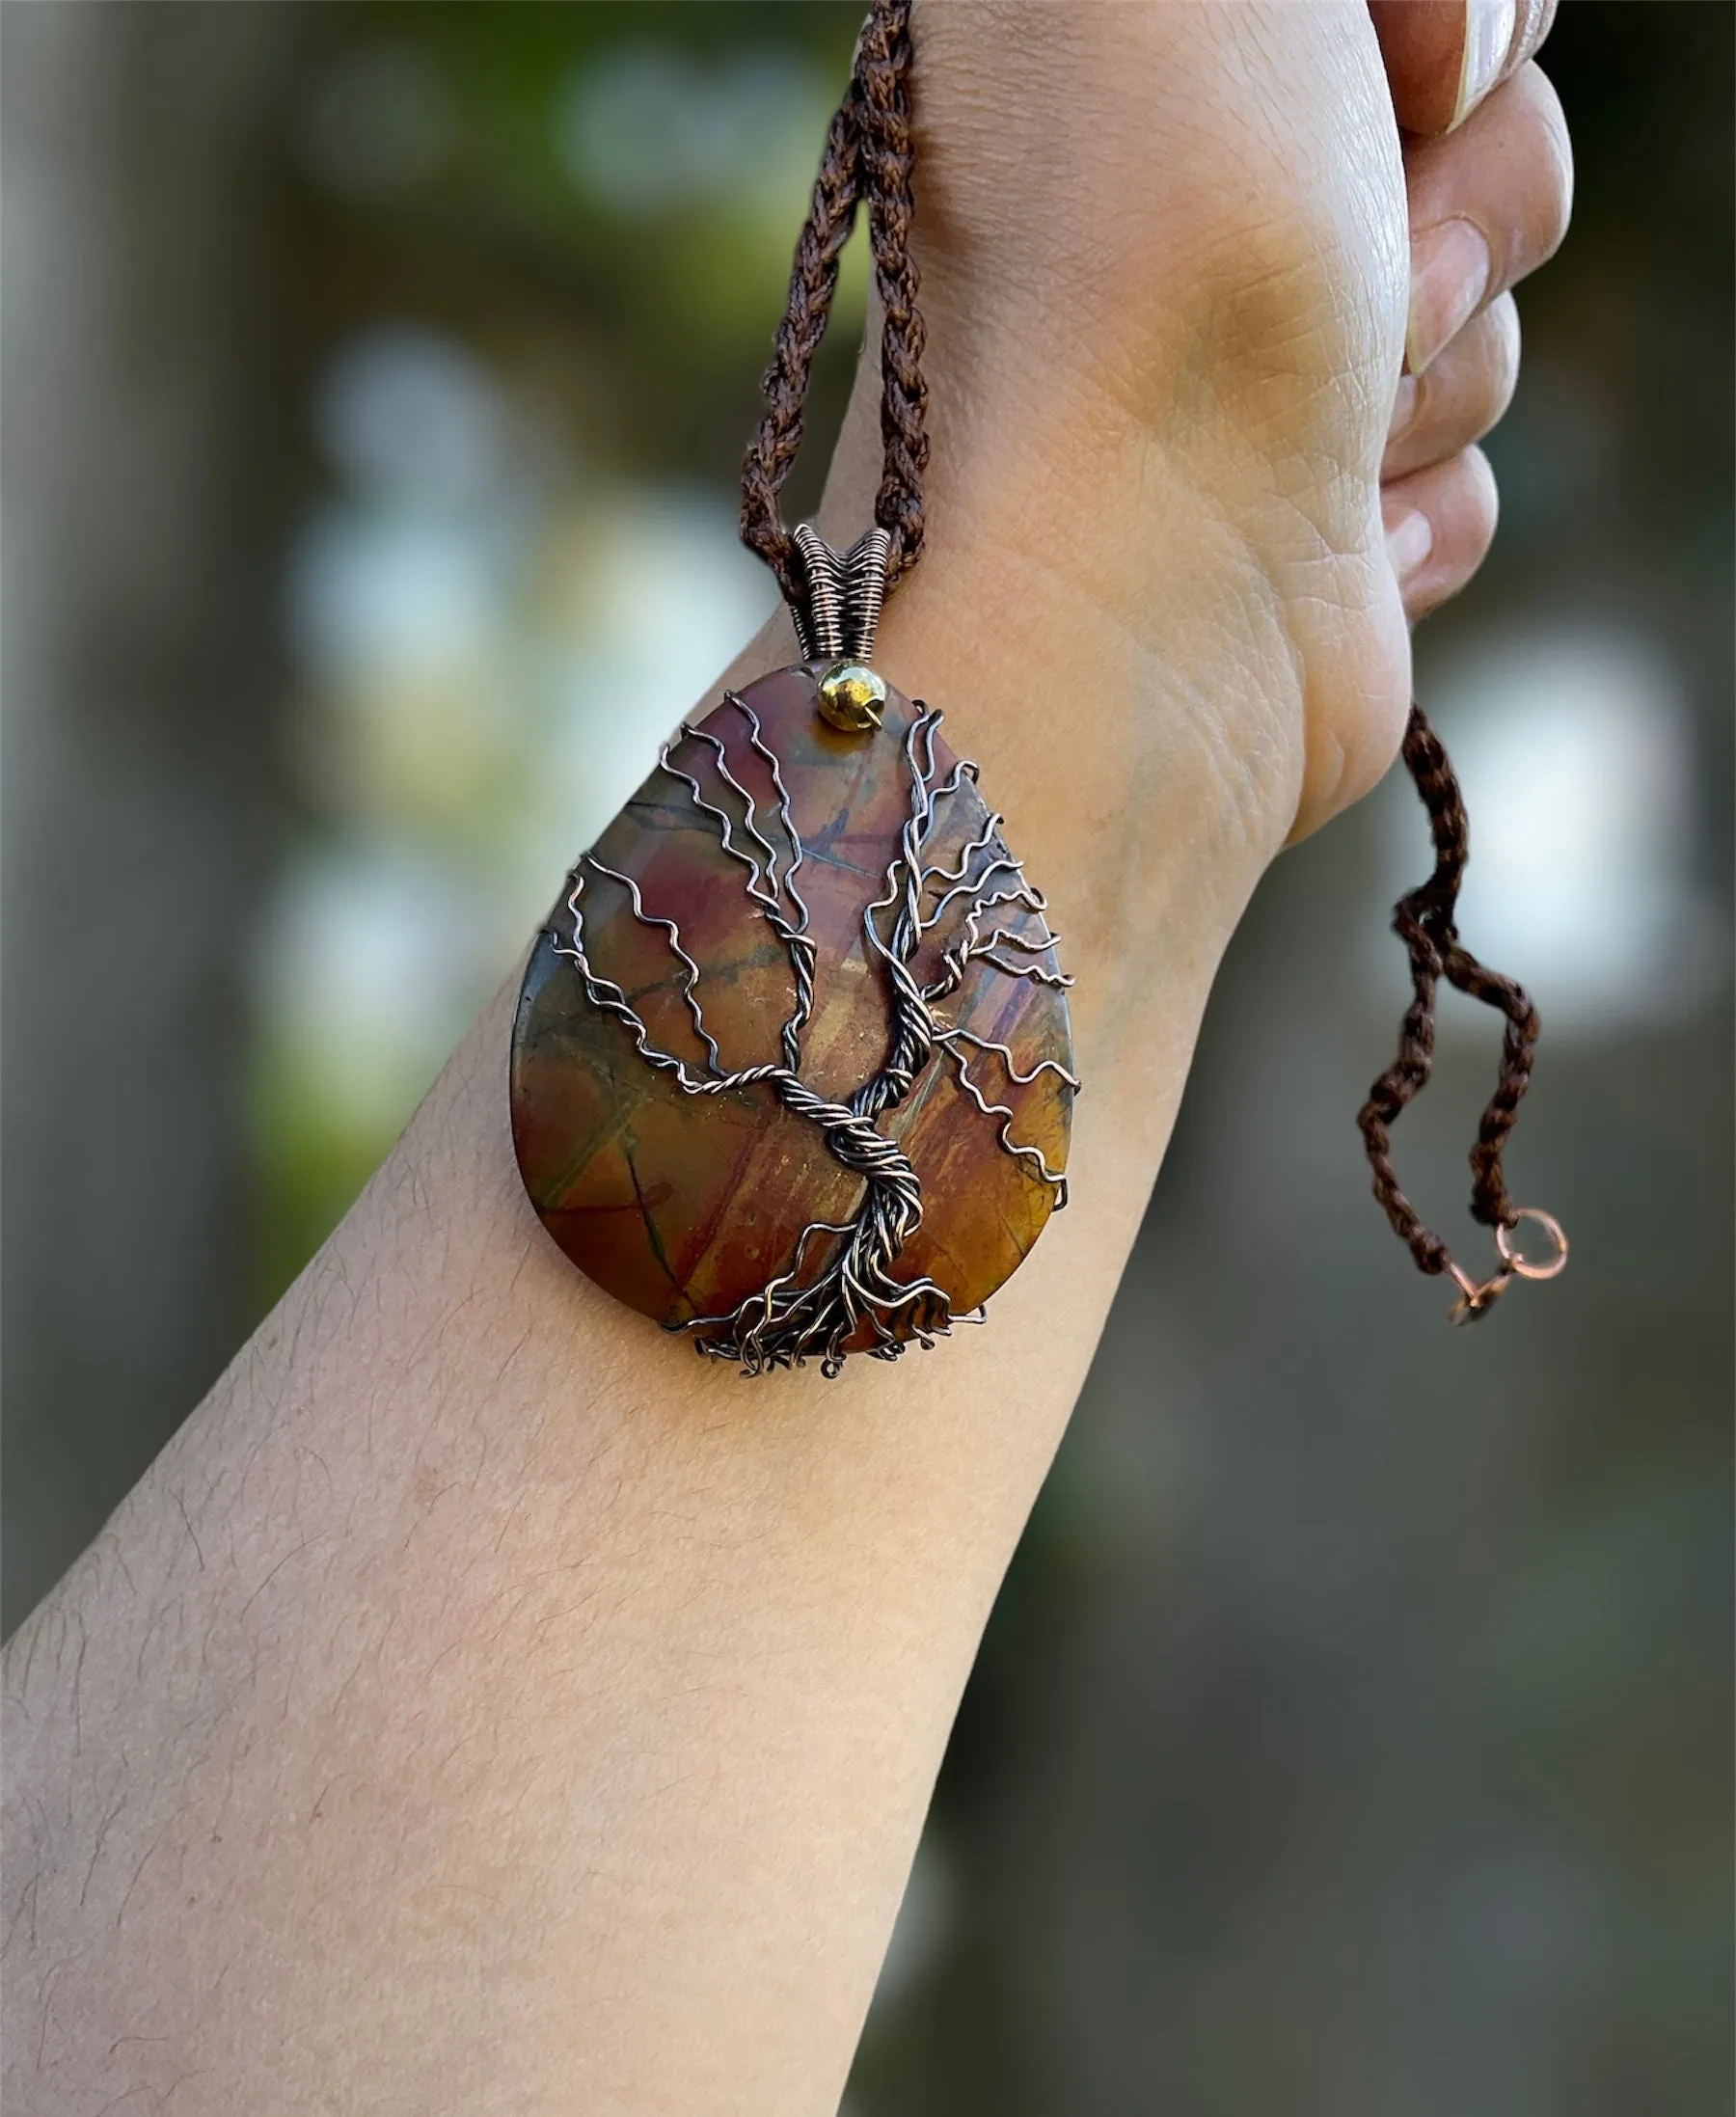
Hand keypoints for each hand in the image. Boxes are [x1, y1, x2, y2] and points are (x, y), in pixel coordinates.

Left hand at [841, 1, 1569, 871]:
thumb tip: (1432, 40)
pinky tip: (1333, 534)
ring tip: (1329, 423)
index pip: (1395, 4)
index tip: (1405, 74)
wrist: (1113, 599)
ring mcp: (1243, 384)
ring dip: (1440, 363)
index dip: (1441, 18)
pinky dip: (1420, 503)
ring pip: (1479, 305)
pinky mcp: (1298, 535)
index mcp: (1126, 55)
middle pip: (1464, 128)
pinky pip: (1459, 472)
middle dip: (1460, 192)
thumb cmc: (1133, 248)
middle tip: (1369, 271)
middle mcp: (1176, 210)